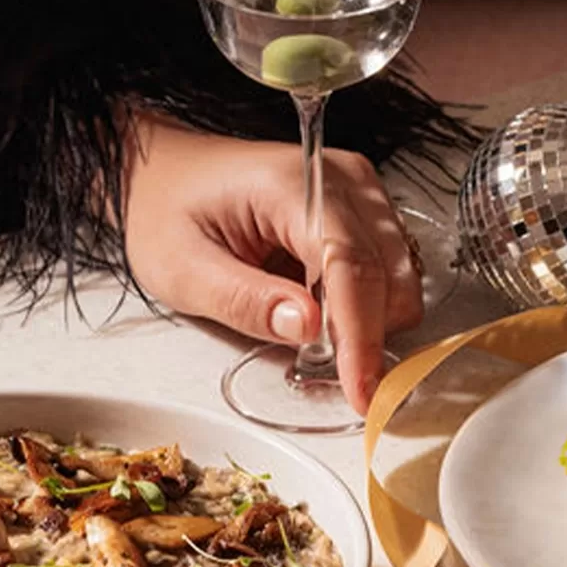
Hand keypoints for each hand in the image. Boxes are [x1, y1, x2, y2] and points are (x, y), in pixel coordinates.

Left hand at [122, 119, 420, 414]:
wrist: (166, 175)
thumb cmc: (167, 212)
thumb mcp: (182, 269)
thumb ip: (243, 301)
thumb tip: (306, 328)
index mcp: (292, 184)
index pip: (349, 264)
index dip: (360, 335)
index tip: (361, 391)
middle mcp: (341, 180)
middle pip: (389, 274)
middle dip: (364, 333)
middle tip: (313, 362)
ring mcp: (360, 192)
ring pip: (399, 278)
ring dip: (366, 320)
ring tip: (304, 323)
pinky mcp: (365, 210)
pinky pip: (390, 271)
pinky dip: (365, 305)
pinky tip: (319, 306)